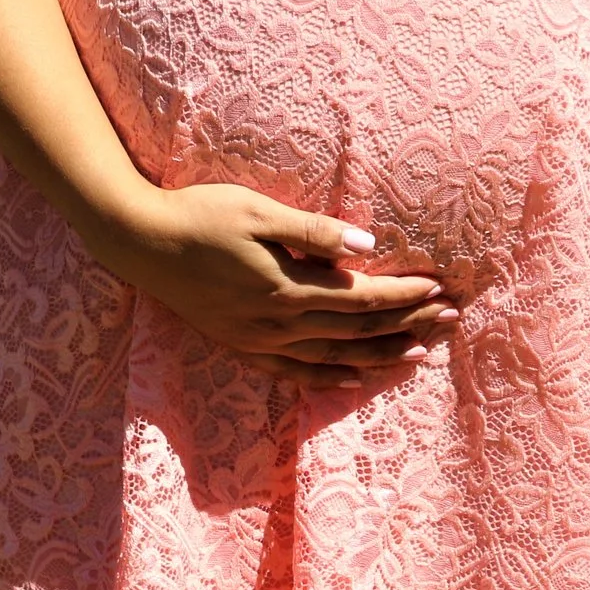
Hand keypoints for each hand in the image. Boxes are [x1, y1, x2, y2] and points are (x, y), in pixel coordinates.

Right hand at [84, 182, 457, 388]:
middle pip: (358, 331)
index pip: (363, 298)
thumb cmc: (201, 215)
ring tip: (421, 354)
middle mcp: (278, 323)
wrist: (139, 244)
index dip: (405, 295)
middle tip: (450, 320)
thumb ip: (313, 232)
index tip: (440, 289)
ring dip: (380, 356)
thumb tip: (367, 245)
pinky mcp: (242, 346)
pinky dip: (329, 377)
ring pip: (334, 357)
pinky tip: (355, 378)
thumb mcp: (258, 212)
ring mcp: (258, 341)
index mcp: (287, 289)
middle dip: (408, 325)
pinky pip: (294, 372)